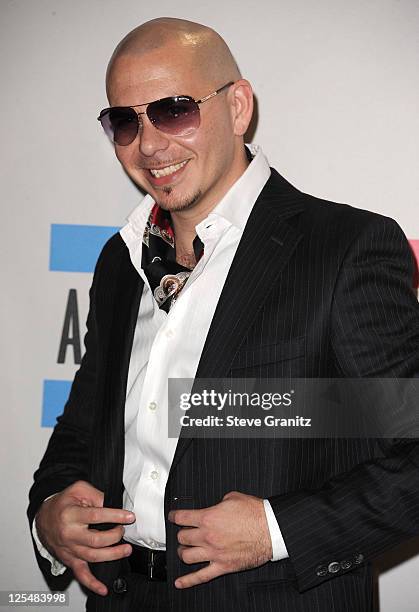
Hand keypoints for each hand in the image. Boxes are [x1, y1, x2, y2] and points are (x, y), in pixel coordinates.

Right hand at [35, 480, 134, 595]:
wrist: (44, 518)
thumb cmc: (64, 503)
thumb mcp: (79, 490)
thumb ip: (96, 495)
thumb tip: (113, 504)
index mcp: (71, 515)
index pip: (96, 516)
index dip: (115, 516)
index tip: (129, 516)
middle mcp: (69, 534)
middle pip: (96, 540)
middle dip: (115, 536)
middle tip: (123, 530)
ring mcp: (69, 549)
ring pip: (92, 557)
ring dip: (112, 555)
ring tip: (126, 550)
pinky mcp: (70, 559)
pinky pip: (81, 574)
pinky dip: (92, 584)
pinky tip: (103, 588)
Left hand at [168, 491, 271, 588]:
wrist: (270, 529)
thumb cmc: (255, 513)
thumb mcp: (233, 497)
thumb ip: (219, 502)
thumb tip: (216, 506)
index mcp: (208, 517)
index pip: (182, 517)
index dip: (174, 516)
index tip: (173, 517)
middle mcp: (208, 536)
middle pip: (183, 537)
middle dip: (182, 533)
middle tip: (184, 532)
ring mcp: (214, 553)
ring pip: (186, 556)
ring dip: (183, 552)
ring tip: (185, 550)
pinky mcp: (223, 566)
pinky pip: (201, 576)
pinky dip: (188, 581)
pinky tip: (180, 582)